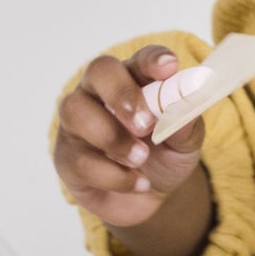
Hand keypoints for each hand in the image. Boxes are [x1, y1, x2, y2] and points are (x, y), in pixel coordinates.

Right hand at [53, 44, 205, 227]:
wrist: (149, 196)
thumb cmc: (166, 155)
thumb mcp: (186, 143)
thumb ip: (187, 126)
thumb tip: (186, 112)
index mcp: (135, 80)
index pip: (140, 59)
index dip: (153, 60)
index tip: (169, 68)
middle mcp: (100, 92)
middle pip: (98, 72)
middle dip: (121, 94)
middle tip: (145, 124)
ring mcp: (78, 123)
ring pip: (76, 112)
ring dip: (112, 137)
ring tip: (141, 158)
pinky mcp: (67, 158)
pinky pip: (80, 160)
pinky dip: (113, 175)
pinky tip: (137, 183)